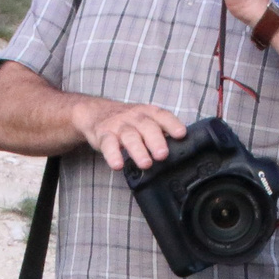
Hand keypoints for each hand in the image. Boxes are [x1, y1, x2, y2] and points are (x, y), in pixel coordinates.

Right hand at [72, 98, 187, 171]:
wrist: (96, 113)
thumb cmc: (128, 121)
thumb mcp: (145, 120)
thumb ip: (160, 132)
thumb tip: (181, 149)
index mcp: (148, 113)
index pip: (162, 116)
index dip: (172, 124)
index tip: (181, 134)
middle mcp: (134, 117)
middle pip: (147, 126)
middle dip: (156, 140)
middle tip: (163, 155)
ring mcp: (118, 125)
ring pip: (129, 136)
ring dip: (138, 150)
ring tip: (146, 164)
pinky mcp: (103, 135)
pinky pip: (108, 144)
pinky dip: (112, 155)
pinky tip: (117, 165)